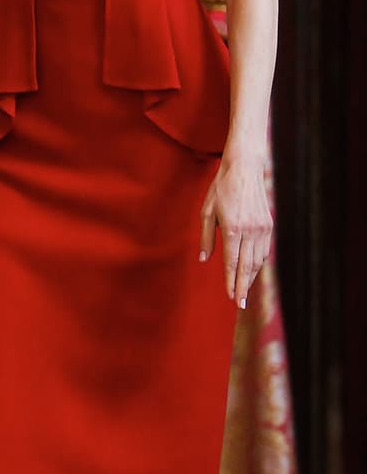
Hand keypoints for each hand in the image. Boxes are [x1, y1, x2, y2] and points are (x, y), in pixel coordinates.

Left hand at [199, 151, 270, 308]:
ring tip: (245, 291)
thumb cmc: (221, 188)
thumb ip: (206, 237)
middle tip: (240, 305)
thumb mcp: (207, 211)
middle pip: (247, 266)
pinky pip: (264, 250)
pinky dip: (258, 263)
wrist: (245, 169)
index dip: (231, 282)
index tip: (231, 298)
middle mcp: (250, 231)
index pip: (232, 263)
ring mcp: (262, 228)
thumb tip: (204, 259)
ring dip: (251, 277)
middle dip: (243, 287)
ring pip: (258, 260)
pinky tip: (253, 271)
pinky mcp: (269, 225)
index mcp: (233, 228)